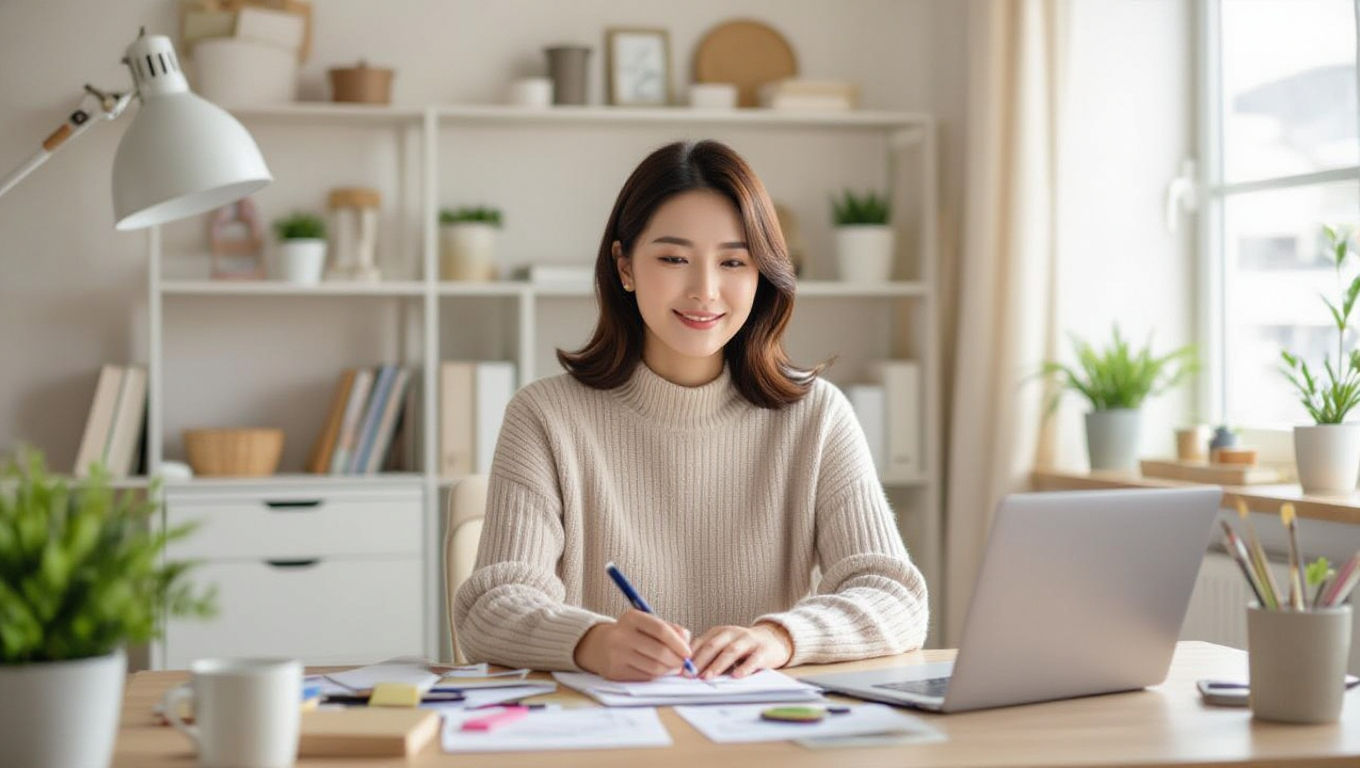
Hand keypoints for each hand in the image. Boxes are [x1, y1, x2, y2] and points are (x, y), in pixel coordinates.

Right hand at [573, 608, 693, 680]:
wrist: (599, 645)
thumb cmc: (632, 633)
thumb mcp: (648, 623)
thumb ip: (671, 629)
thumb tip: (686, 641)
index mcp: (632, 618)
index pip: (660, 630)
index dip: (678, 643)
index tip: (688, 652)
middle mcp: (621, 635)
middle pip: (659, 651)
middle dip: (677, 660)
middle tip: (684, 663)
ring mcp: (616, 655)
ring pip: (654, 667)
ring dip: (669, 669)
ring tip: (672, 666)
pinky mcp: (615, 672)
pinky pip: (644, 677)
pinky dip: (657, 675)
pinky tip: (659, 670)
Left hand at [691, 622, 793, 679]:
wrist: (773, 639)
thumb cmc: (742, 647)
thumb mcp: (723, 645)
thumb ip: (708, 654)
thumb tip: (686, 671)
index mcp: (719, 632)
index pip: (701, 642)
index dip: (689, 655)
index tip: (678, 669)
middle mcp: (732, 633)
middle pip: (713, 645)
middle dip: (699, 661)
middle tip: (689, 675)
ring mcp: (748, 640)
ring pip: (730, 651)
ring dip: (717, 665)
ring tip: (707, 677)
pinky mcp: (763, 650)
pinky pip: (753, 659)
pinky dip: (744, 668)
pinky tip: (736, 676)